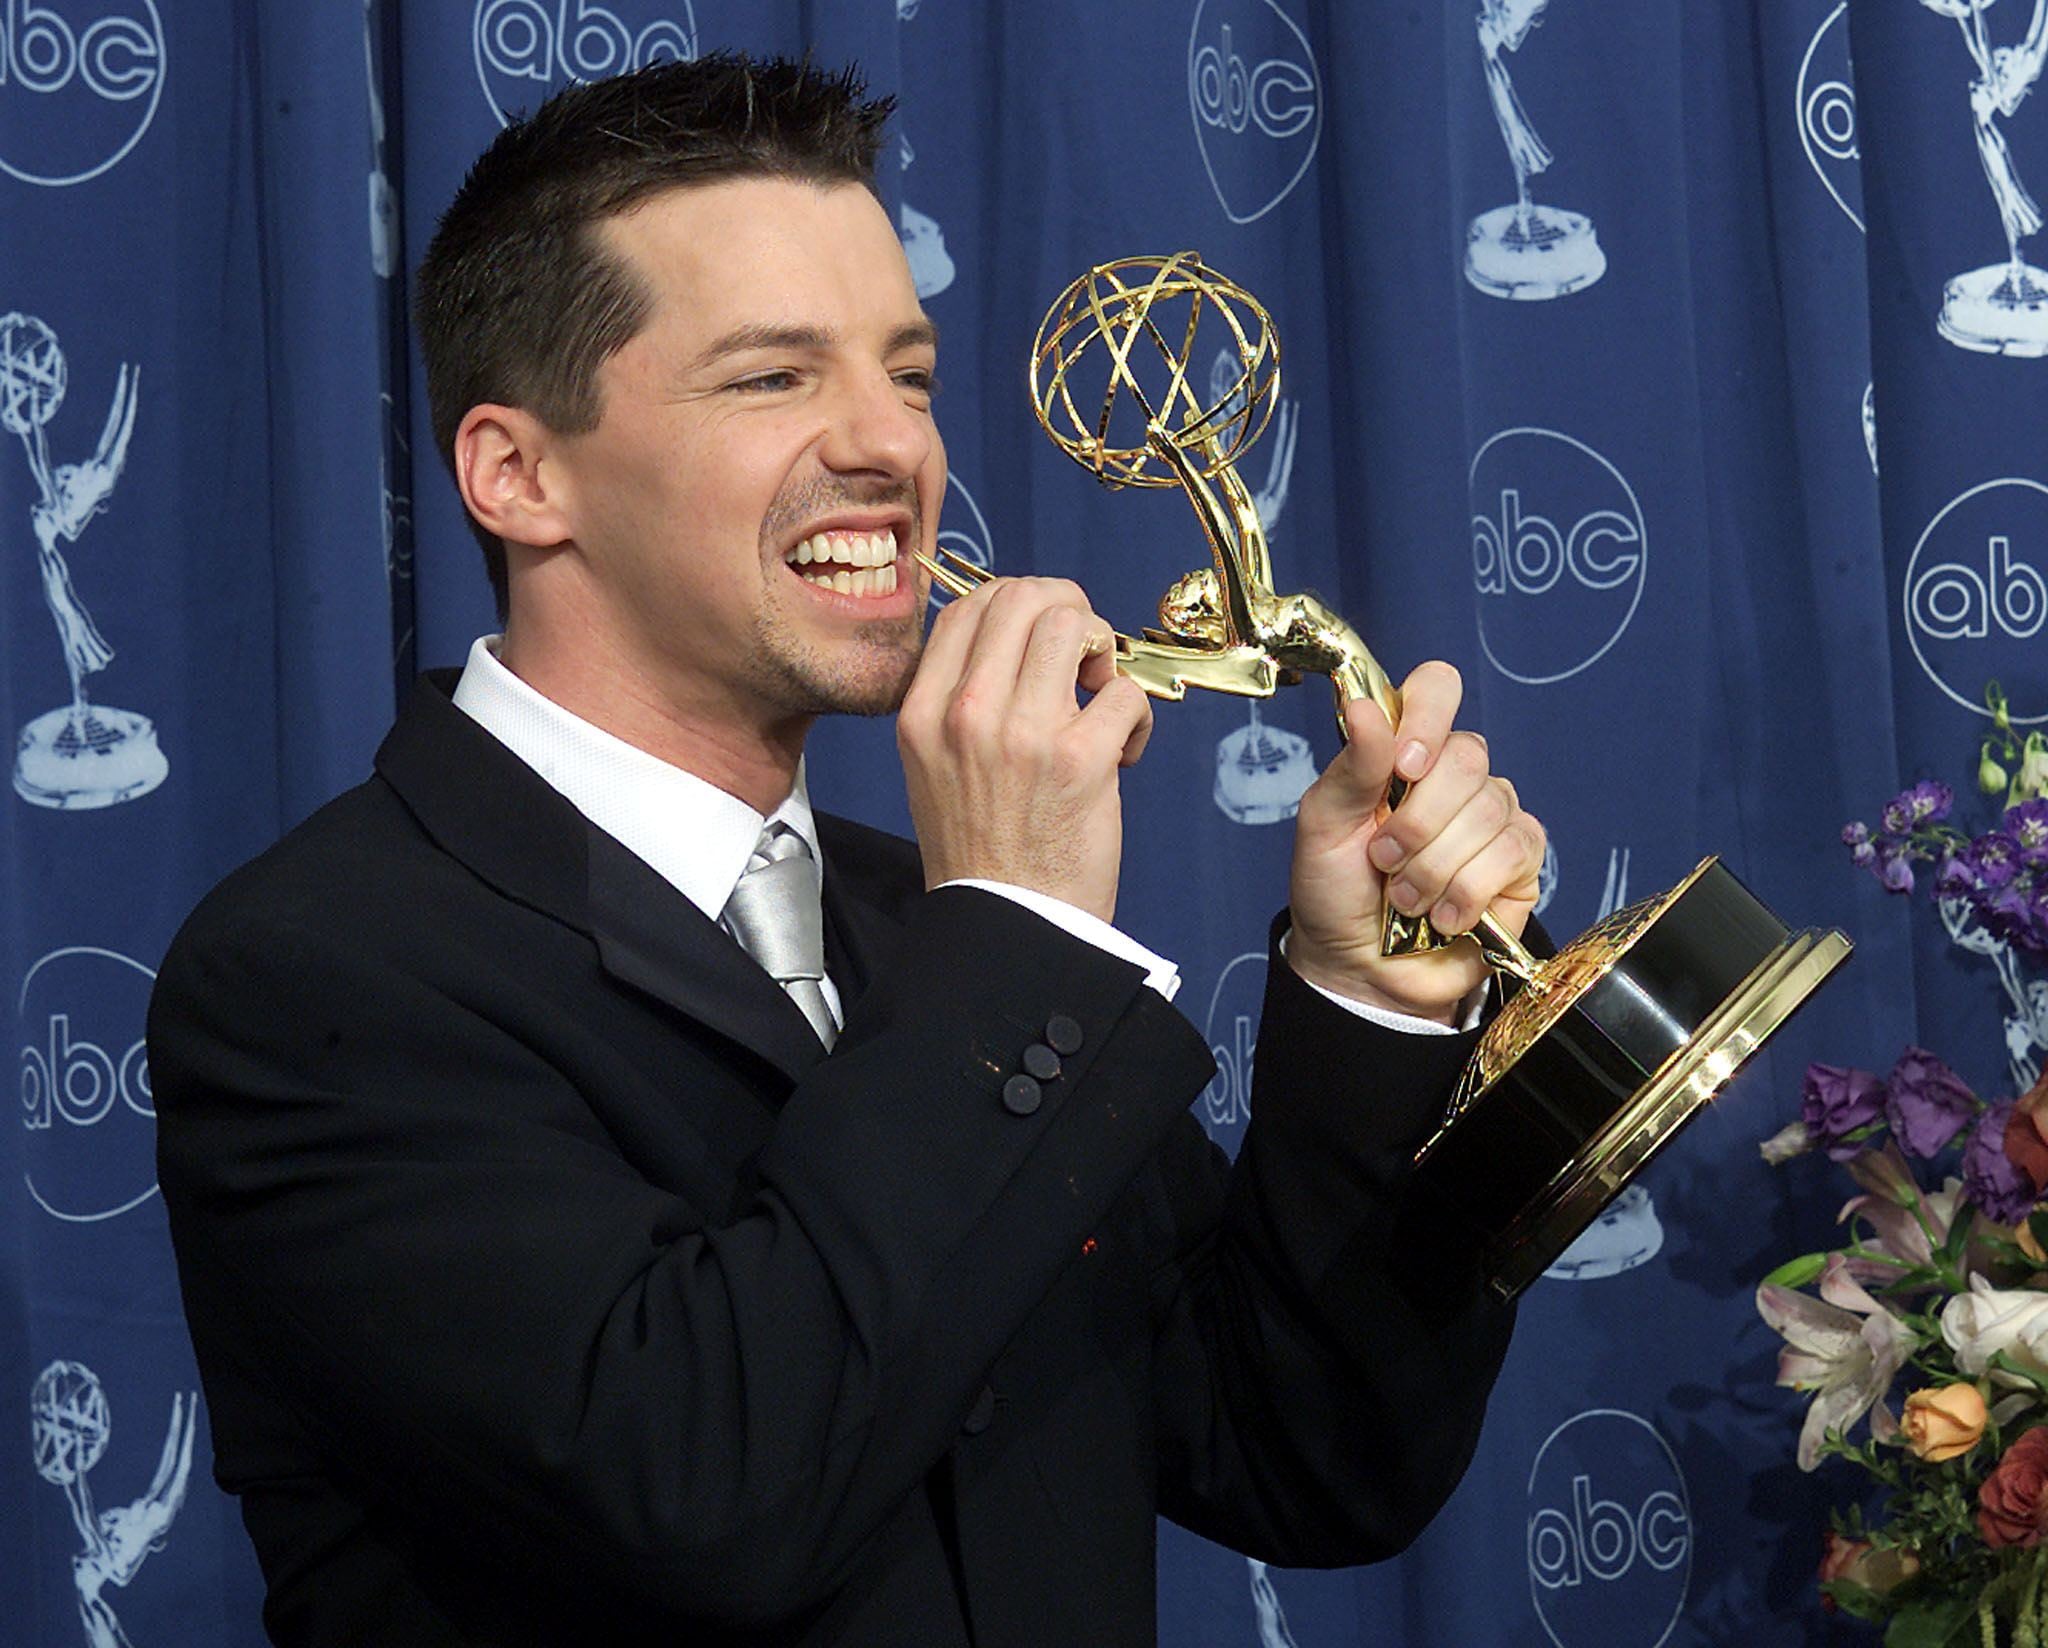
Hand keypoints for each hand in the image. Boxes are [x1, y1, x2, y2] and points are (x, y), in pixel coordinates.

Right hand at [897, 576, 1153, 922]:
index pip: (968, 606)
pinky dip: (1137, 714)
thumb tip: (1012, 639)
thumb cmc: (980, 849)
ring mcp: (1024, 734)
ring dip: (1103, 650)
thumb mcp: (933, 765)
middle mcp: (967, 713)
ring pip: (1075, 625)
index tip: (1043, 634)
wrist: (1006, 924)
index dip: (1018, 602)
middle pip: (1025, 598)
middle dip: (1070, 611)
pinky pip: (1125, 691)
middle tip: (1084, 656)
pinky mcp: (1081, 760)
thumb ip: (957, 699)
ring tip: (1099, 696)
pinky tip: (1124, 752)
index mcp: (924, 711)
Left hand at [1287, 662, 1544, 1022]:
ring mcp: (1492, 817)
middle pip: (1466, 758)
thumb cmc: (1335, 891)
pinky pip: (1511, 853)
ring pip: (1488, 810)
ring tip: (1405, 898)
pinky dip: (1465, 892)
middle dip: (1416, 822)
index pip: (1438, 689)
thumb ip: (1351, 767)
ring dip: (1434, 867)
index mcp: (1404, 751)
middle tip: (1383, 860)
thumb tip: (1363, 707)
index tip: (1400, 766)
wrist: (1358, 967)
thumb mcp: (1323, 825)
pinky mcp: (1519, 863)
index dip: (1426, 719)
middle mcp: (1454, 777)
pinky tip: (1441, 916)